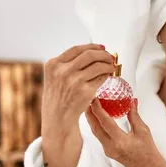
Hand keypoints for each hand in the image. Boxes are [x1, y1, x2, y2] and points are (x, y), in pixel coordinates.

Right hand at [40, 44, 115, 166]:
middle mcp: (63, 71)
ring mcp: (74, 81)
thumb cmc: (58, 98)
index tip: (101, 47)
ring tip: (112, 66)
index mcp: (53, 64)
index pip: (77, 49)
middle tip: (110, 57)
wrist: (57, 119)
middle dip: (103, 54)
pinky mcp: (85, 92)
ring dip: (108, 64)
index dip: (92, 46)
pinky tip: (108, 76)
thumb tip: (91, 53)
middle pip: (89, 55)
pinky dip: (107, 75)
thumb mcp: (54, 77)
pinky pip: (101, 78)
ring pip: (98, 65)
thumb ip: (67, 64)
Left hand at [86, 97, 165, 166]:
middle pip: (95, 128)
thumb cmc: (148, 151)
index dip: (98, 109)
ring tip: (91, 107)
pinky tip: (99, 119)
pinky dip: (98, 126)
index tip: (95, 98)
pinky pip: (99, 137)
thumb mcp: (143, 130)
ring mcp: (108, 151)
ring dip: (92, 120)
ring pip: (96, 133)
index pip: (105, 122)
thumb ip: (134, 116)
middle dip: (90, 113)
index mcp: (120, 141)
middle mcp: (111, 147)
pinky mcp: (108, 152)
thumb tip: (131, 102)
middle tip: (89, 100)